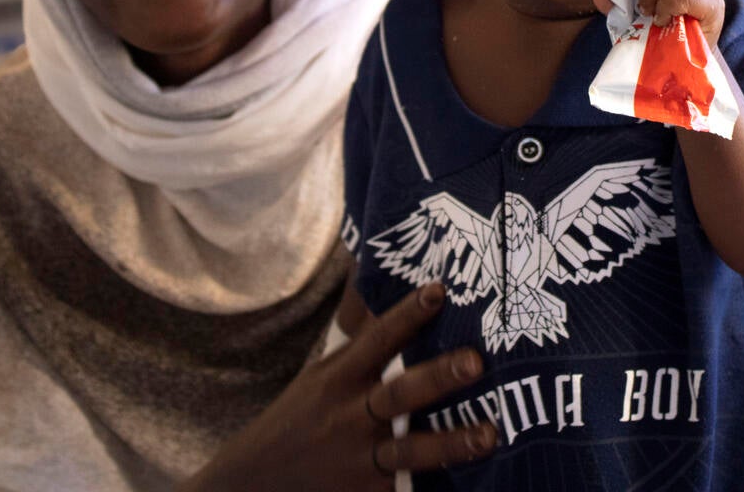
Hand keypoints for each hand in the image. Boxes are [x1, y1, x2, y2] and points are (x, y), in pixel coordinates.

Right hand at [183, 283, 495, 491]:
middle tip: (476, 361)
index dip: (409, 314)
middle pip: (399, 394)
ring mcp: (359, 460)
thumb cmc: (301, 417)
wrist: (252, 485)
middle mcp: (349, 416)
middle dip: (438, 377)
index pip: (378, 339)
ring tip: (491, 434)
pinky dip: (437, 486)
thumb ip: (361, 338)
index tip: (440, 290)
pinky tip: (477, 481)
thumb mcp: (322, 375)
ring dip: (451, 443)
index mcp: (339, 378)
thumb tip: (375, 274)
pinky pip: (405, 488)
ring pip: (411, 451)